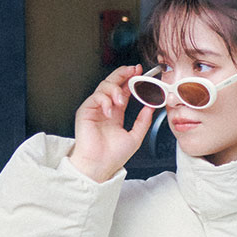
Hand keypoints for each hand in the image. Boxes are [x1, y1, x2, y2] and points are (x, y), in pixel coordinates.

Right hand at [68, 65, 154, 182]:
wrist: (100, 166)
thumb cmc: (113, 156)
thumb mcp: (135, 137)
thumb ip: (143, 121)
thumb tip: (150, 107)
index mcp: (116, 114)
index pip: (123, 91)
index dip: (131, 80)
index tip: (141, 73)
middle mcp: (105, 109)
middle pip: (113, 83)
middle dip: (123, 74)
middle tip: (134, 70)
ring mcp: (95, 109)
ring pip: (104, 86)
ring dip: (116, 89)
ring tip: (122, 100)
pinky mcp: (85, 111)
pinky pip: (96, 97)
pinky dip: (105, 100)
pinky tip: (110, 110)